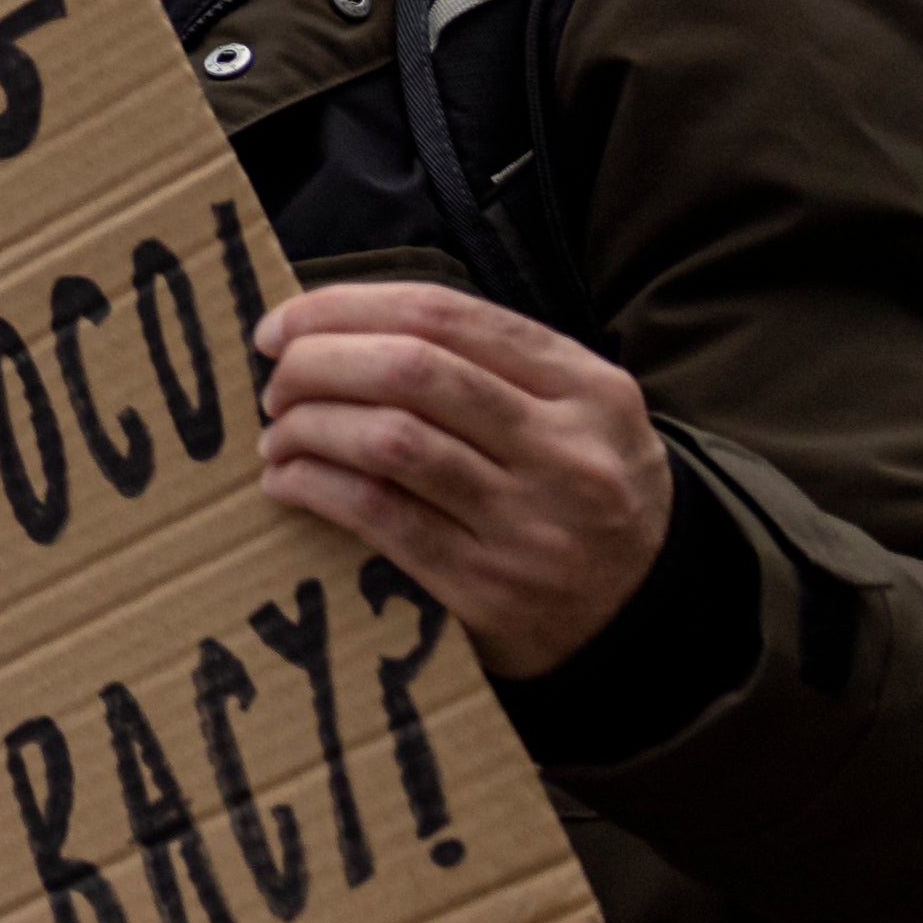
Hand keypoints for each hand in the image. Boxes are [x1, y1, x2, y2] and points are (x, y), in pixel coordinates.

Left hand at [254, 279, 673, 678]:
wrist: (645, 613)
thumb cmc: (579, 491)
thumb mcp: (575, 413)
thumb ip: (484, 365)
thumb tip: (339, 326)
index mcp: (587, 387)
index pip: (445, 316)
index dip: (345, 309)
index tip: (284, 324)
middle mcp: (566, 450)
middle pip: (409, 371)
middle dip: (317, 365)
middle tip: (276, 384)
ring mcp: (529, 522)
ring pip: (389, 440)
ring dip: (308, 427)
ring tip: (279, 435)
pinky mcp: (487, 586)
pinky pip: (378, 515)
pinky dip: (314, 485)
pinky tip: (288, 480)